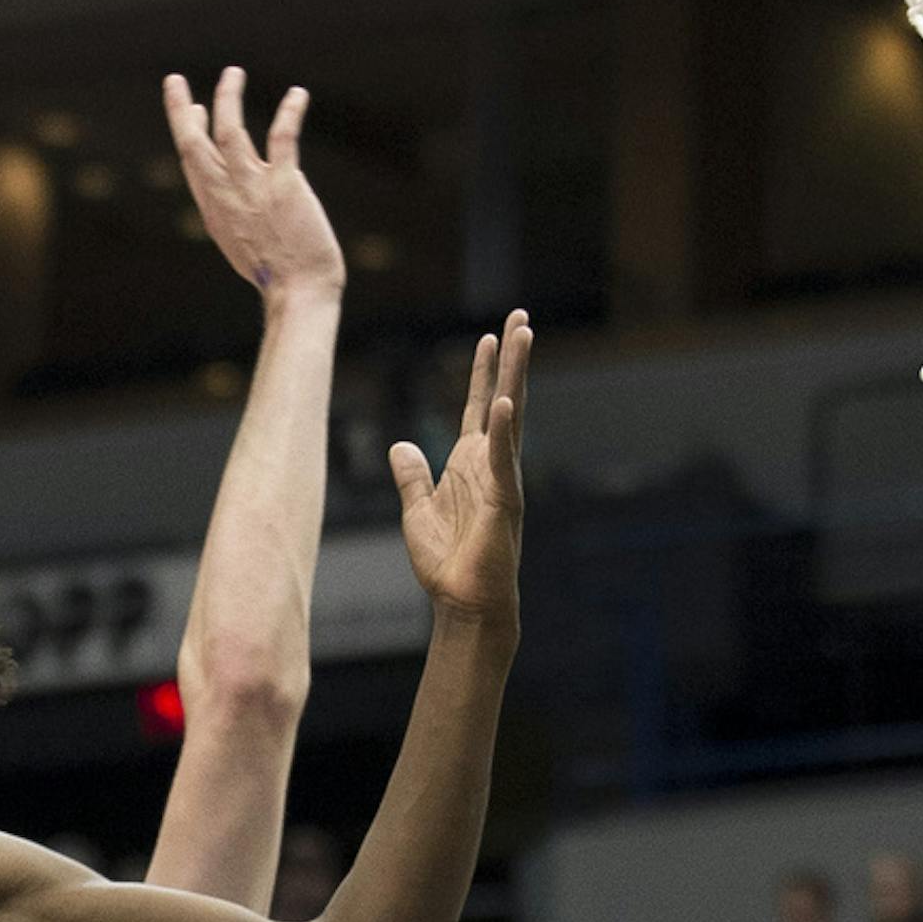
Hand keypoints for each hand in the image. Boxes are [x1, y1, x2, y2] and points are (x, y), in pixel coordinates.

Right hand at [162, 68, 345, 306]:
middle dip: (179, 110)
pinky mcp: (285, 185)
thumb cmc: (277, 273)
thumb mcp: (243, 242)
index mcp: (214, 210)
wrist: (299, 292)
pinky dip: (289, 112)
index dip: (190, 131)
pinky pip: (282, 138)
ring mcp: (253, 189)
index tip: (197, 107)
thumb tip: (232, 190)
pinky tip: (298, 94)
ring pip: (230, 133)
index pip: (193, 163)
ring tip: (233, 73)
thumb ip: (234, 212)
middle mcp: (227, 196)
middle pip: (193, 145)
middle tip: (174, 80)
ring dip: (228, 98)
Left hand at [389, 317, 528, 631]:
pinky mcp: (504, 501)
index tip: (490, 336)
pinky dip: (503, 432)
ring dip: (515, 376)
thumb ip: (411, 477)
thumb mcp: (416, 511)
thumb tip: (400, 446)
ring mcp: (502, 479)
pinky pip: (503, 459)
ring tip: (523, 336)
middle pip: (503, 399)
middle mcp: (491, 464)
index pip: (479, 407)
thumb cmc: (445, 564)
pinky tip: (504, 403)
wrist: (463, 604)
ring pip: (512, 417)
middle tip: (521, 317)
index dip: (483, 372)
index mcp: (470, 463)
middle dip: (510, 359)